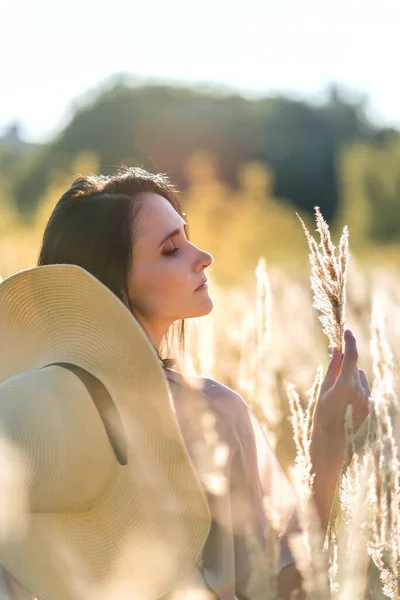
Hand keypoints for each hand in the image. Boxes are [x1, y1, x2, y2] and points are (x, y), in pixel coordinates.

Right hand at [311, 329, 369, 464]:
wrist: (332, 442)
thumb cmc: (322, 415)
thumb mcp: (323, 389)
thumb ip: (333, 368)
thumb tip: (337, 350)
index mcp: (346, 386)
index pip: (352, 357)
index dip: (350, 342)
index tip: (346, 331)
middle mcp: (360, 391)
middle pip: (355, 368)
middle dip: (346, 366)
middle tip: (332, 376)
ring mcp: (367, 399)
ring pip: (360, 378)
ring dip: (351, 378)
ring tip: (338, 395)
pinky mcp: (370, 405)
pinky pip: (364, 388)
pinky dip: (355, 388)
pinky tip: (345, 402)